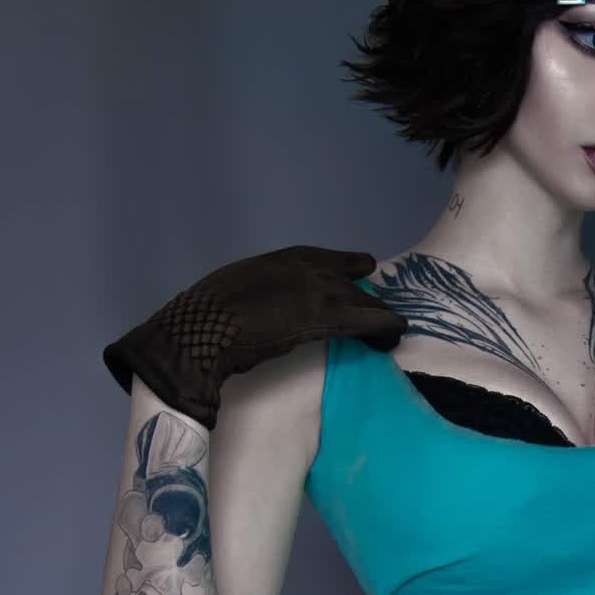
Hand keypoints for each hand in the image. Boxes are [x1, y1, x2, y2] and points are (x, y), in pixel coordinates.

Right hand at [102, 245, 408, 429]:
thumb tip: (256, 310)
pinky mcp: (325, 318)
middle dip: (365, 297)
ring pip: (361, 300)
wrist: (199, 331)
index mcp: (277, 260)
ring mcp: (315, 290)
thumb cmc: (203, 318)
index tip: (359, 271)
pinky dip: (384, 328)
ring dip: (378, 317)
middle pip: (346, 281)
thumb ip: (255, 294)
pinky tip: (394, 335)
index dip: (342, 268)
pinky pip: (366, 321)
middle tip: (380, 312)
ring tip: (391, 331)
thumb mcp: (232, 291)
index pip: (320, 259)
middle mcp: (301, 268)